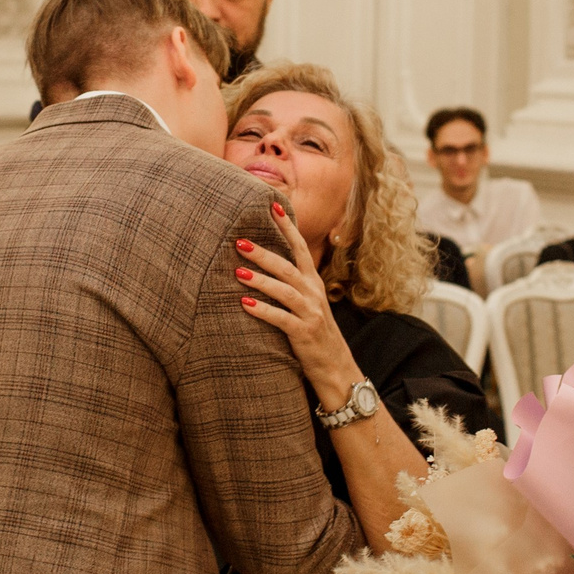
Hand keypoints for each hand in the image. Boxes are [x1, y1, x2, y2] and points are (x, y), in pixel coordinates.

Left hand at [235, 202, 358, 405]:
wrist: (336, 367)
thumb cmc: (314, 333)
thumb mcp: (307, 303)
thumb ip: (290, 284)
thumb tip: (263, 262)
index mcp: (313, 282)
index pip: (300, 248)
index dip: (287, 227)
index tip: (273, 206)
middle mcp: (313, 293)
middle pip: (287, 266)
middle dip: (264, 252)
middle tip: (239, 241)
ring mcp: (310, 313)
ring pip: (284, 289)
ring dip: (260, 279)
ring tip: (237, 271)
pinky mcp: (304, 333)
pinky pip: (281, 318)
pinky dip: (263, 310)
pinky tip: (244, 304)